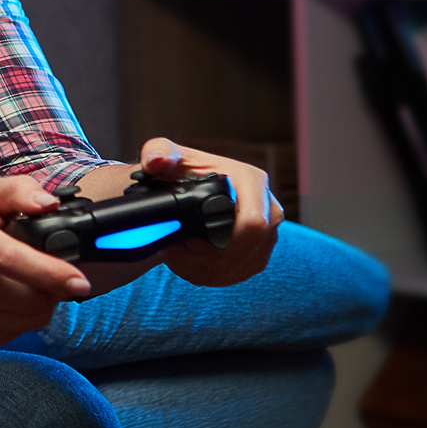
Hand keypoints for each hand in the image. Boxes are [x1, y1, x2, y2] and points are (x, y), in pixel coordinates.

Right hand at [0, 177, 92, 347]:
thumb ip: (21, 191)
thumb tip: (47, 203)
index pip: (11, 259)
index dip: (50, 272)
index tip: (80, 281)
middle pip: (30, 298)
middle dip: (53, 287)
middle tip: (47, 270)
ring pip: (30, 319)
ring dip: (40, 303)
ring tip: (25, 282)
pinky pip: (16, 333)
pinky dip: (23, 318)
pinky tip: (9, 299)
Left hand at [139, 137, 279, 287]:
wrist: (183, 190)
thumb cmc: (177, 172)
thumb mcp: (164, 155)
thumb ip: (158, 152)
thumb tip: (158, 161)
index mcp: (252, 182)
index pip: (253, 223)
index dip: (220, 239)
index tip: (189, 240)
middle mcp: (268, 208)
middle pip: (247, 249)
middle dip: (210, 256)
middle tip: (180, 250)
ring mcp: (267, 235)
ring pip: (241, 266)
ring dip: (206, 267)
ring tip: (181, 254)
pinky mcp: (258, 254)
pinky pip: (238, 275)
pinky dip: (211, 275)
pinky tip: (191, 263)